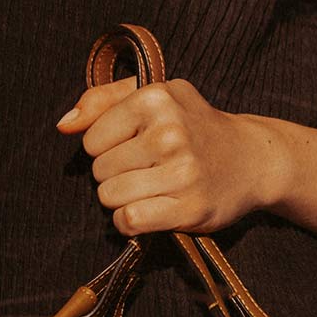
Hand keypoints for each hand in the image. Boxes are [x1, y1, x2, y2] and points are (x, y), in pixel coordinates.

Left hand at [55, 76, 280, 236]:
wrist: (252, 159)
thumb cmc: (194, 125)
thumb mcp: (155, 95)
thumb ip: (103, 101)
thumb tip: (64, 125)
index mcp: (156, 98)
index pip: (92, 141)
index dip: (105, 149)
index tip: (133, 147)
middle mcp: (169, 133)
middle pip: (100, 171)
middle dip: (115, 175)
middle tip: (145, 171)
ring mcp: (181, 172)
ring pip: (110, 197)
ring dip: (122, 200)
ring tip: (147, 189)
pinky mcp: (189, 207)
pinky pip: (130, 220)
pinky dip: (130, 221)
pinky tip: (148, 210)